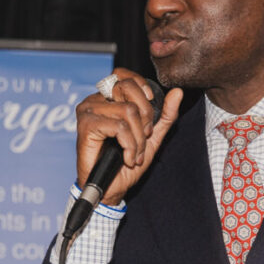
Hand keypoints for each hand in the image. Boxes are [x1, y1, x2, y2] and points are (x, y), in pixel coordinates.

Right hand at [75, 69, 183, 204]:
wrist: (112, 187)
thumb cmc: (126, 162)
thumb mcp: (152, 136)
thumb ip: (165, 115)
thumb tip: (177, 92)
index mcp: (108, 98)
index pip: (124, 75)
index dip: (141, 88)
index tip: (150, 111)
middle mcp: (95, 100)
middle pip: (128, 89)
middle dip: (146, 117)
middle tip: (144, 137)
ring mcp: (88, 111)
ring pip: (128, 111)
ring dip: (138, 139)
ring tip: (134, 153)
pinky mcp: (86, 125)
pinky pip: (119, 127)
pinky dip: (130, 145)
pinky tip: (127, 158)